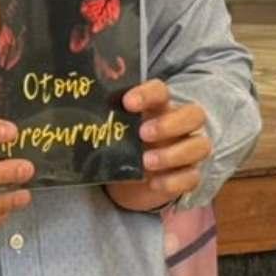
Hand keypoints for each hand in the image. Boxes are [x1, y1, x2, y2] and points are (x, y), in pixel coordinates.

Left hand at [104, 80, 210, 213]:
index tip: (127, 103)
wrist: (134, 179)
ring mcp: (190, 149)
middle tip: (143, 134)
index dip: (148, 94)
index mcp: (160, 107)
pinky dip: (174, 181)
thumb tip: (75, 115)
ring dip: (173, 154)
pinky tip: (153, 183)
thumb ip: (108, 122)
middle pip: (194, 114)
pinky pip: (192, 177)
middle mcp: (181, 125)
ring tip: (146, 162)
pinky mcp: (190, 175)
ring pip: (200, 146)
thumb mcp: (117, 133)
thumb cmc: (126, 145)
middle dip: (170, 123)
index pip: (161, 91)